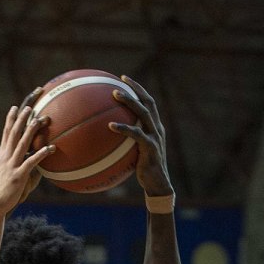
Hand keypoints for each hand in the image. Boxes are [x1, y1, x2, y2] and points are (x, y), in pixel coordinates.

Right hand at [0, 105, 51, 212]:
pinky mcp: (19, 176)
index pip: (6, 133)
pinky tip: (50, 148)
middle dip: (21, 119)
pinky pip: (31, 162)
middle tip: (29, 107)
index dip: (10, 119)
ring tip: (39, 120)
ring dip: (31, 131)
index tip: (15, 107)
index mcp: (1, 154)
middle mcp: (6, 157)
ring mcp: (12, 165)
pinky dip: (41, 154)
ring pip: (22, 144)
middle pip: (14, 134)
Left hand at [109, 76, 172, 197]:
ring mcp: (155, 137)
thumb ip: (126, 141)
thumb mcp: (134, 152)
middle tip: (121, 80)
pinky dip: (124, 128)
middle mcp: (157, 129)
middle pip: (148, 102)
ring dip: (130, 101)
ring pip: (144, 113)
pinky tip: (110, 126)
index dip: (138, 89)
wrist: (157, 185)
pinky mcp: (151, 148)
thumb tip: (106, 134)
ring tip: (115, 94)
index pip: (149, 102)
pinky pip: (136, 135)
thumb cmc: (143, 169)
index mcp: (155, 127)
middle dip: (136, 89)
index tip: (124, 79)